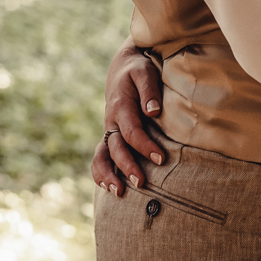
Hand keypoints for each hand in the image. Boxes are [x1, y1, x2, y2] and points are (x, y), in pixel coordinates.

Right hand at [89, 38, 165, 195]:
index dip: (145, 146)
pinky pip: (100, 157)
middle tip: (141, 183)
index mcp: (121, 106)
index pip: (132, 131)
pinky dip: (100, 173)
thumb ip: (149, 89)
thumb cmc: (138, 70)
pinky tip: (110, 188)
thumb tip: (153, 111)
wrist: (122, 69)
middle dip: (127, 166)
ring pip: (102, 155)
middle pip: (115, 148)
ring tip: (119, 192)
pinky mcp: (109, 137)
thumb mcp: (144, 72)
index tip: (160, 158)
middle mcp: (111, 121)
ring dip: (108, 174)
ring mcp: (108, 131)